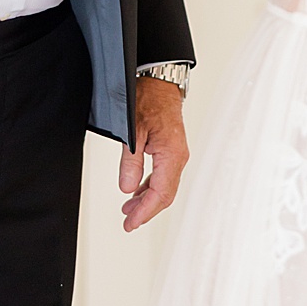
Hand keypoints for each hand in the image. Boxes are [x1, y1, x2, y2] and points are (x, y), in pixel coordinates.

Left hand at [121, 77, 188, 231]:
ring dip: (147, 200)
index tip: (131, 223)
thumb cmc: (147, 99)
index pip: (161, 194)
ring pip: (164, 187)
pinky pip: (163, 176)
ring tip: (128, 211)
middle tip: (128, 223)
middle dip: (146, 211)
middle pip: (165, 195)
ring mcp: (176, 155)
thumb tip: (127, 188)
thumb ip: (131, 162)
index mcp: (172, 155)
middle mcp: (179, 158)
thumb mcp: (133, 131)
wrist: (159, 82)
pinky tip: (137, 191)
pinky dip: (150, 187)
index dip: (145, 212)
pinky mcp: (171, 150)